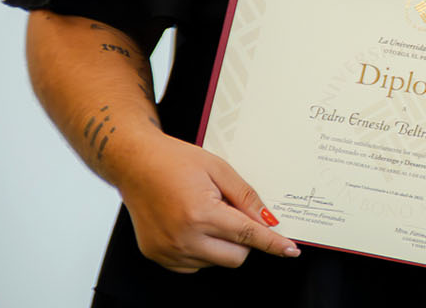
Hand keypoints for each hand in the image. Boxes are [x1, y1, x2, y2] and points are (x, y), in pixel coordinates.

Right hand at [114, 131, 298, 271]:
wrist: (135, 164)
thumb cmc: (175, 161)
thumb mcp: (219, 169)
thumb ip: (246, 196)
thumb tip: (268, 219)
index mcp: (200, 214)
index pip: (248, 236)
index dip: (272, 243)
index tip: (290, 250)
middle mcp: (183, 238)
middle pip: (235, 257)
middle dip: (244, 240)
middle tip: (232, 213)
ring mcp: (168, 251)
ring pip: (215, 262)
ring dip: (222, 244)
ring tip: (206, 213)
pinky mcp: (157, 256)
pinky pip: (195, 264)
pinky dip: (203, 250)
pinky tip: (193, 226)